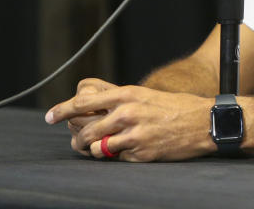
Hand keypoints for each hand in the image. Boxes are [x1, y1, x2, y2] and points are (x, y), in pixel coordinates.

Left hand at [46, 84, 213, 161]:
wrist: (203, 122)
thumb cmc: (175, 107)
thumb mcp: (146, 96)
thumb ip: (120, 101)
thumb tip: (93, 108)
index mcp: (128, 95)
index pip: (84, 102)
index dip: (62, 110)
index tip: (50, 116)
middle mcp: (128, 113)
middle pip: (86, 129)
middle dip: (77, 138)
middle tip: (76, 142)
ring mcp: (134, 134)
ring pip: (98, 147)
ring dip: (94, 150)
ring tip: (99, 149)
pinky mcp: (142, 153)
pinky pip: (118, 159)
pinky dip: (119, 157)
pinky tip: (131, 151)